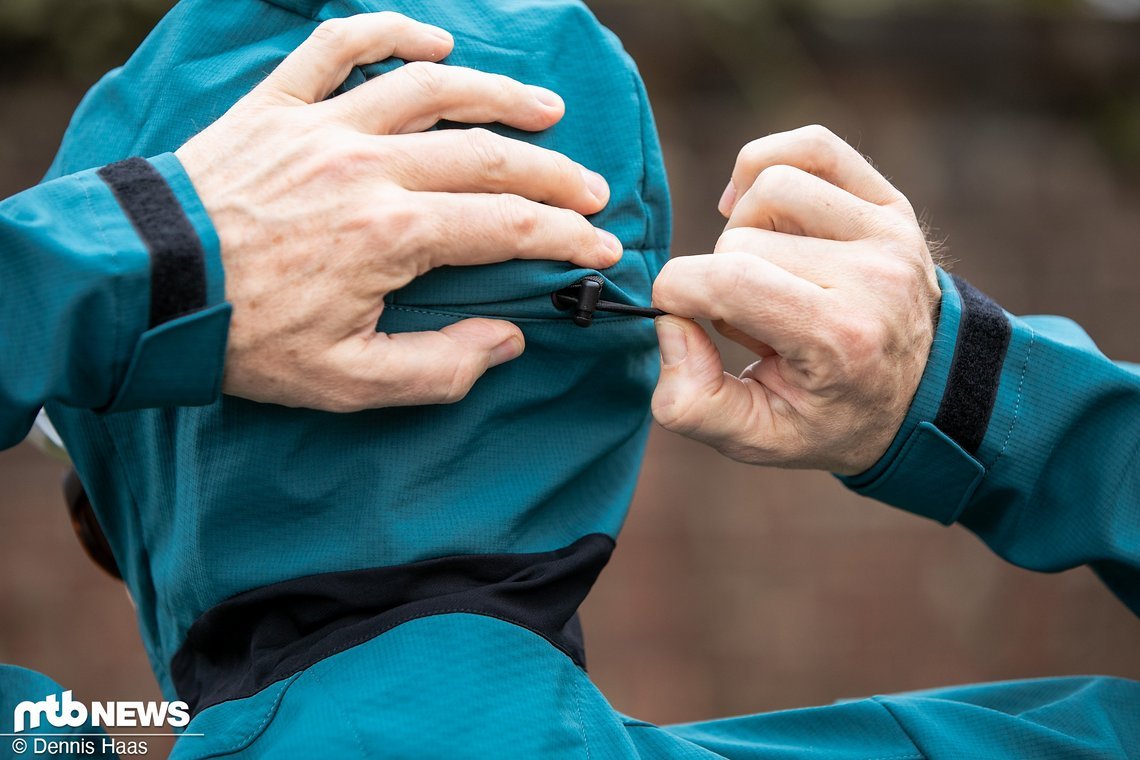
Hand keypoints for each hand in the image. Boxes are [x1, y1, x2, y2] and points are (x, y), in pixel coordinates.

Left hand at [175, 12, 620, 410]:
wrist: (140, 289)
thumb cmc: (242, 338)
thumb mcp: (346, 382)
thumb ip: (439, 368)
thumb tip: (506, 339)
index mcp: (391, 236)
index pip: (508, 228)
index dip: (567, 239)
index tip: (602, 249)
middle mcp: (368, 168)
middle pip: (488, 156)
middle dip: (554, 175)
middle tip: (591, 191)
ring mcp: (323, 127)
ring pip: (431, 90)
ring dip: (499, 96)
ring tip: (544, 109)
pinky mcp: (278, 105)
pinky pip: (340, 47)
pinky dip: (390, 33)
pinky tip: (434, 41)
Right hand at [650, 126, 940, 474]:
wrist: (922, 398)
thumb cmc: (830, 417)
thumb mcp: (757, 439)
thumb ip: (692, 402)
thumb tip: (671, 323)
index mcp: (840, 339)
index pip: (728, 280)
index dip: (676, 292)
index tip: (678, 314)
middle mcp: (872, 277)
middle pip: (740, 241)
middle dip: (721, 281)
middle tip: (752, 324)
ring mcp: (887, 232)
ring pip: (769, 186)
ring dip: (745, 230)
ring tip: (765, 275)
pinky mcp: (890, 204)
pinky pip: (811, 147)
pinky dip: (766, 166)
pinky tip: (755, 209)